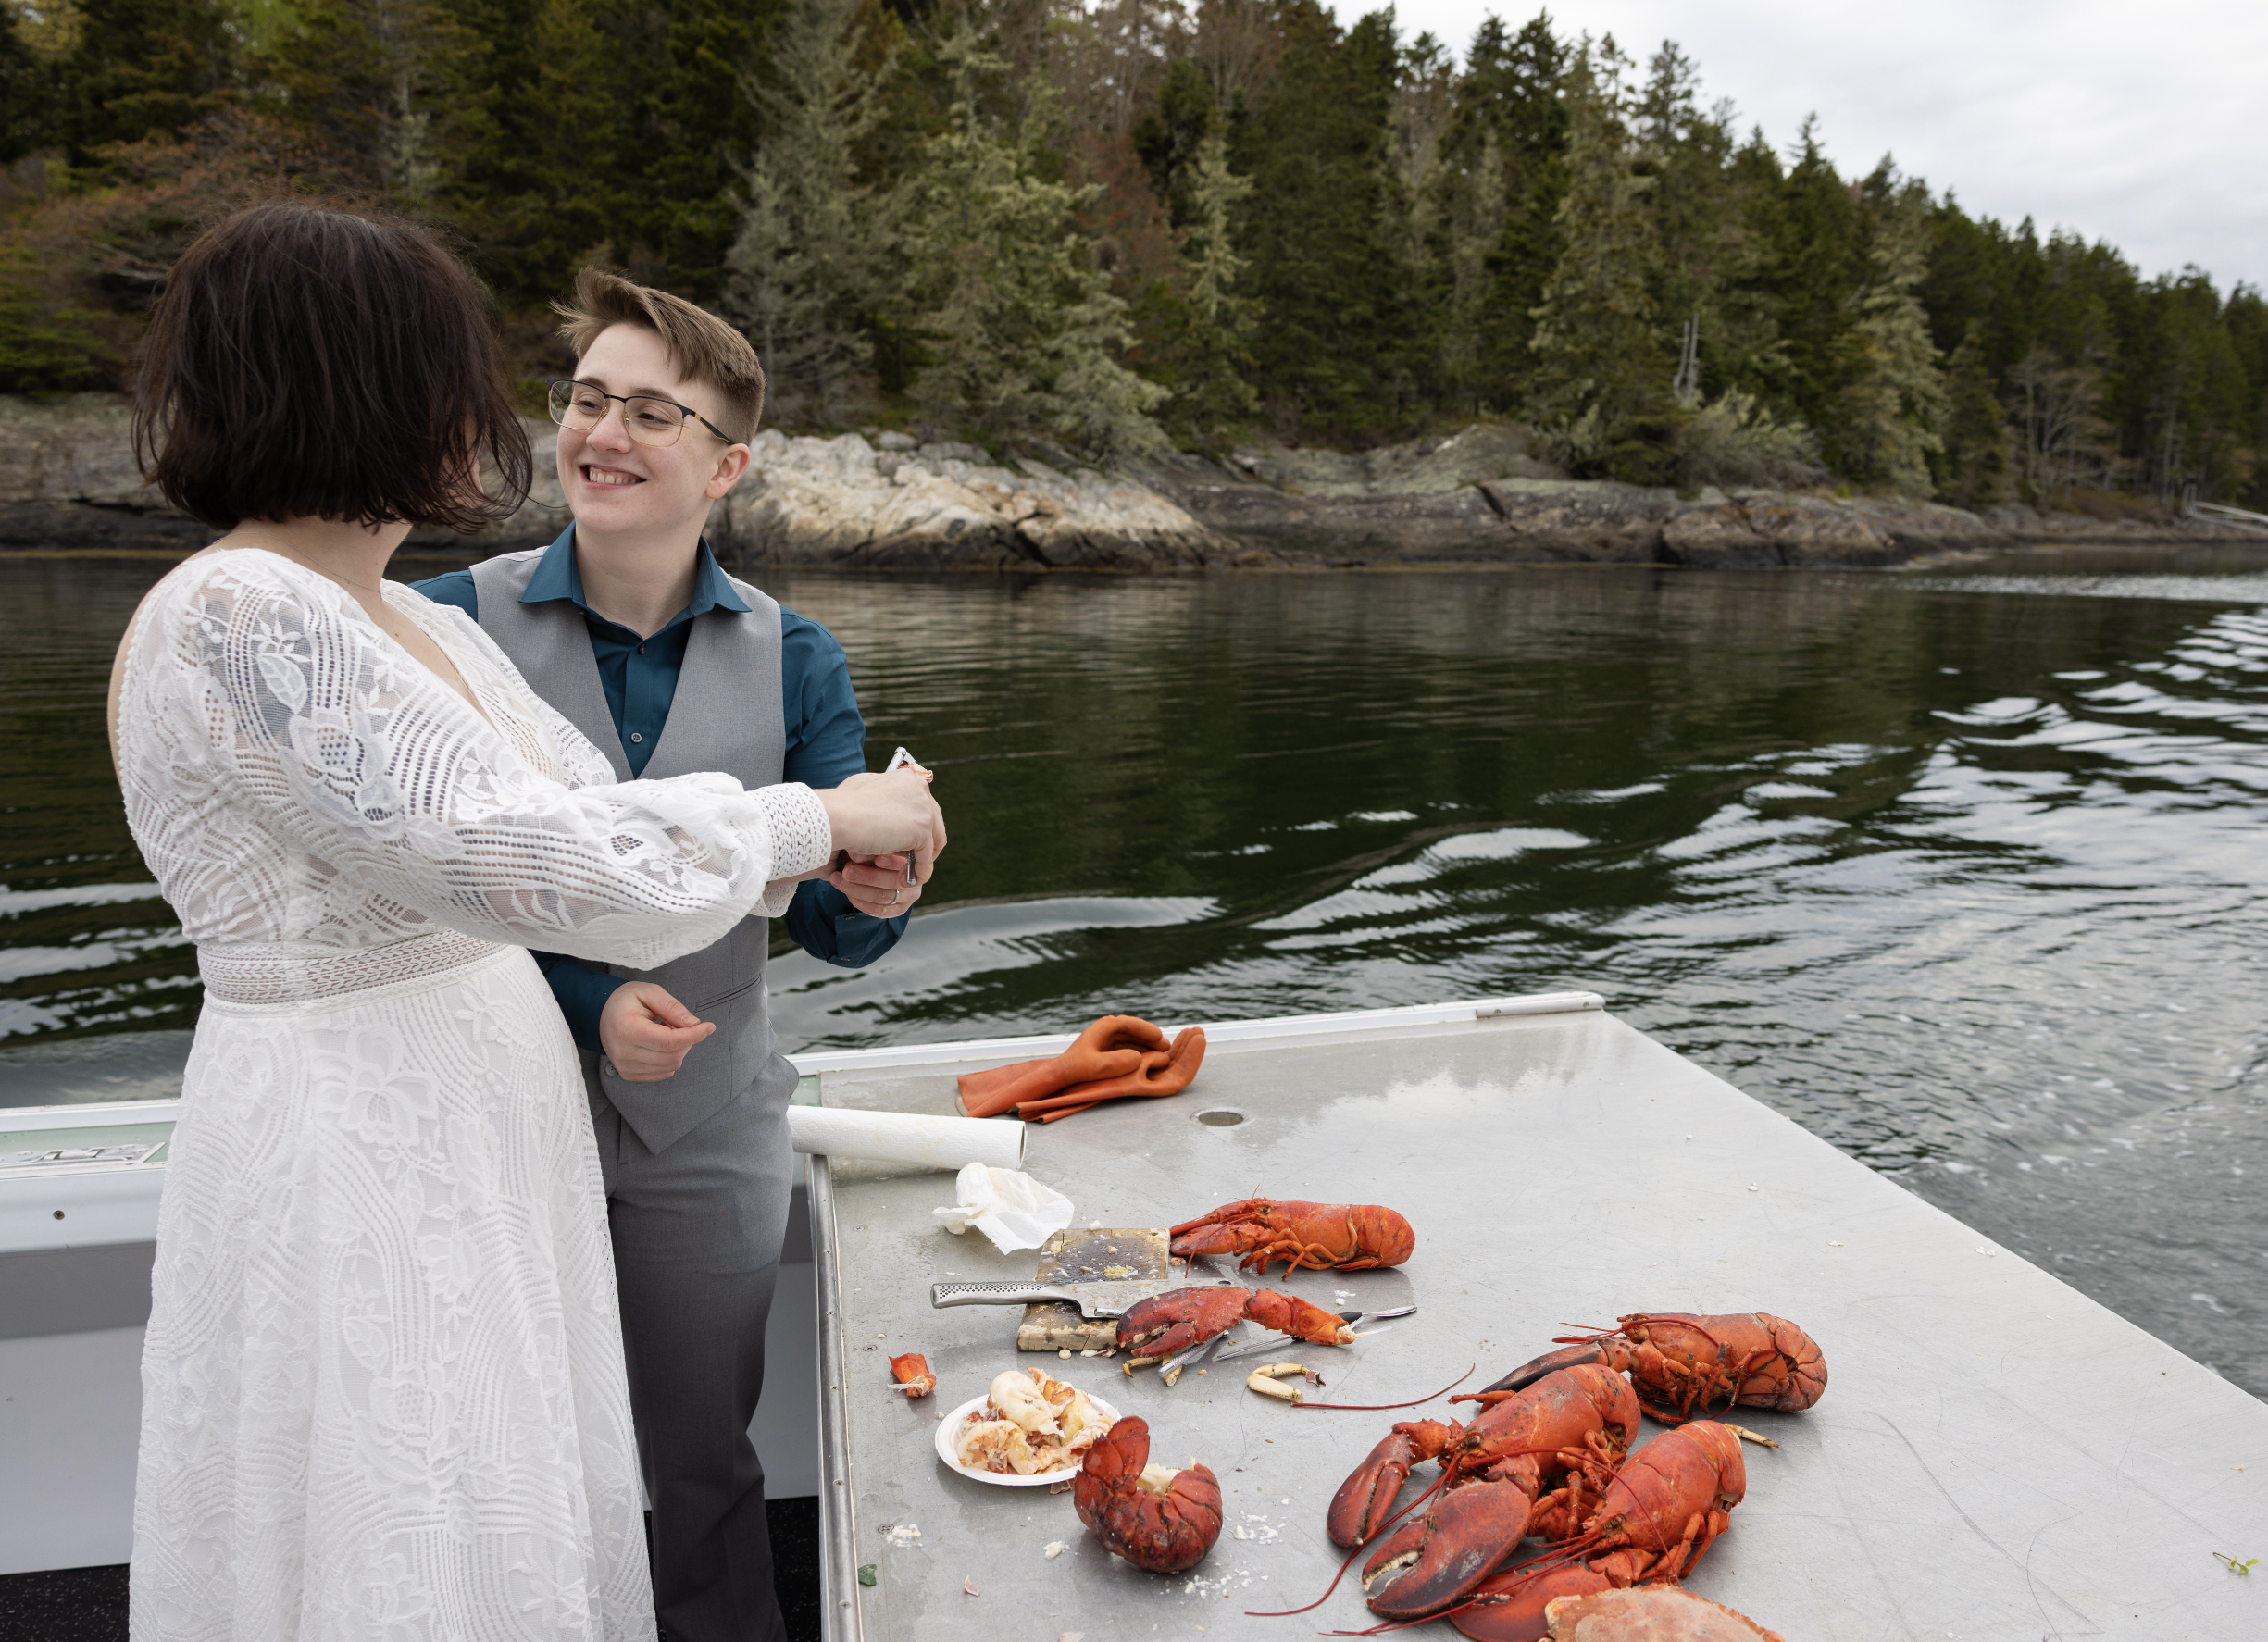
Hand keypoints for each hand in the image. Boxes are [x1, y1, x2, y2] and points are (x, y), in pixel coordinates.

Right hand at [598, 981, 713, 1081]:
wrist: (602, 1015)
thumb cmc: (625, 1001)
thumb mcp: (649, 992)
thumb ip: (672, 1007)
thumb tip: (693, 1024)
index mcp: (627, 1029)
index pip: (669, 1042)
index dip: (694, 1035)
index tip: (709, 1026)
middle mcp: (624, 1052)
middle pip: (672, 1057)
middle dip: (687, 1041)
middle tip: (681, 1024)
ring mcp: (625, 1066)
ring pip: (670, 1067)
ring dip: (678, 1050)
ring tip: (666, 1031)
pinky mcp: (629, 1074)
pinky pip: (662, 1073)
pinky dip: (669, 1059)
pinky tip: (659, 1044)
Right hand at [819, 769, 946, 882]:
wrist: (836, 816)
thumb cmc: (842, 806)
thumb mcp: (865, 791)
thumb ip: (883, 796)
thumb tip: (889, 806)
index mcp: (908, 777)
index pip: (923, 804)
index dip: (916, 824)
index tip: (907, 840)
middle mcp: (920, 788)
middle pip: (934, 820)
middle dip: (926, 841)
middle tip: (915, 858)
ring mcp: (924, 808)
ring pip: (934, 839)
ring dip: (924, 857)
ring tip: (913, 871)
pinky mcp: (922, 829)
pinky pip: (926, 857)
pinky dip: (920, 870)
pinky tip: (911, 879)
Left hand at [833, 852, 923, 917]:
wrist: (869, 867)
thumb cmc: (872, 850)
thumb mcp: (874, 845)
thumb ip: (873, 849)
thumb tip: (856, 855)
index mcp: (914, 860)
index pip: (906, 863)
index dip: (890, 862)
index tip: (873, 859)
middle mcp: (915, 880)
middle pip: (894, 882)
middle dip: (867, 876)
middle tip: (847, 871)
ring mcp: (908, 898)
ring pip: (883, 897)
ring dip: (858, 889)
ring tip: (839, 880)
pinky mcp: (896, 910)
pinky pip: (877, 910)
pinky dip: (859, 901)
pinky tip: (846, 892)